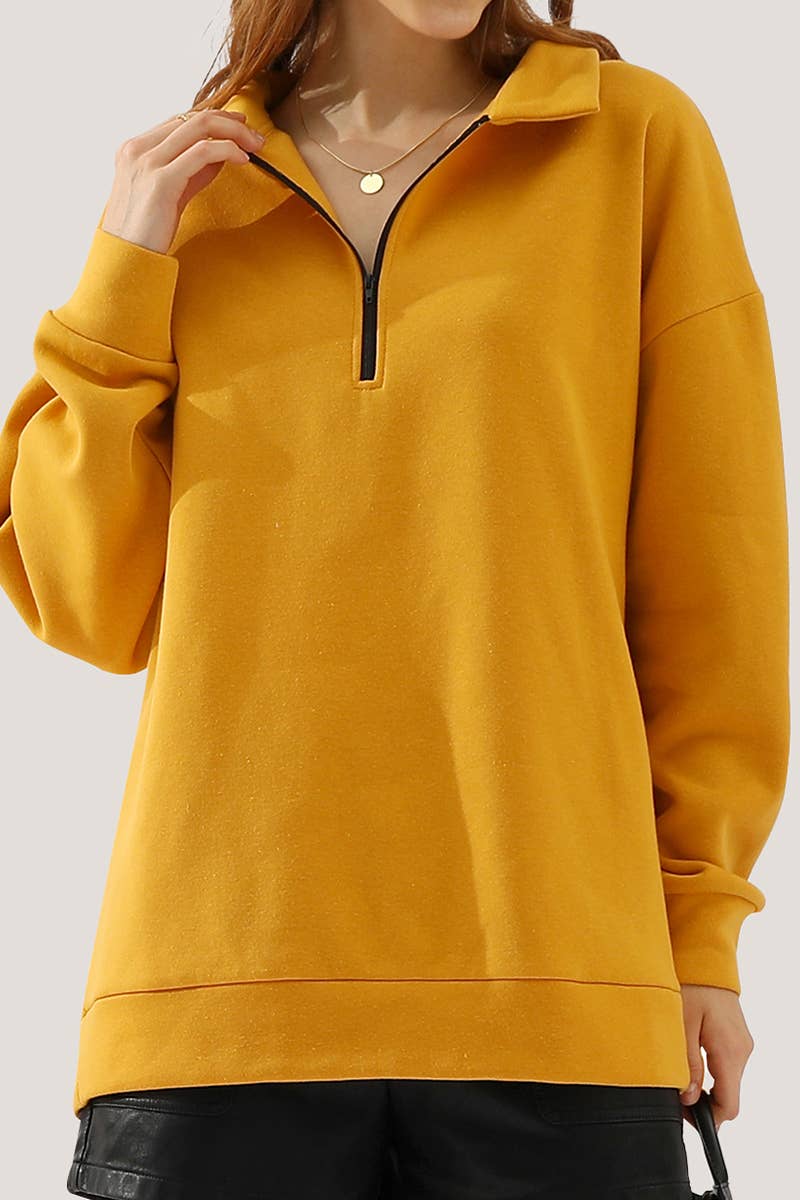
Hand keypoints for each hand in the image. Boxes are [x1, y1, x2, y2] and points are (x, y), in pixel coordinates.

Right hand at [101, 108, 266, 254]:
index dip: (215, 119)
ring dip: (234, 133)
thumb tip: (222, 152)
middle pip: (193, 117)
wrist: (128, 258)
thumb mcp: (170, 192)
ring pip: (199, 126)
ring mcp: (147, 162)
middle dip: (230, 122)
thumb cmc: (148, 231)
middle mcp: (138, 148)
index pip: (180, 119)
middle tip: (255, 136)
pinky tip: (243, 160)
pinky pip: (202, 152)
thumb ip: (191, 169)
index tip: (240, 126)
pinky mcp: (161, 180)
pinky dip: (227, 150)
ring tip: (255, 146)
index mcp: (134, 148)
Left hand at [678, 983, 754, 1130]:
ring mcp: (741, 1044)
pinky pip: (726, 1064)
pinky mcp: (736, 1037)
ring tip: (678, 1077)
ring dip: (706, 1086)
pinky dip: (710, 1071)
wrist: (706, 957)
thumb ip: (685, 1064)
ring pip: (727, 1081)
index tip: (687, 1118)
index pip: (728, 1105)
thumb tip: (687, 1097)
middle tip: (675, 1097)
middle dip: (703, 1103)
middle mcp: (742, 1051)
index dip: (709, 1119)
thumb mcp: (680, 1024)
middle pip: (728, 1095)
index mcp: (730, 1052)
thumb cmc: (692, 984)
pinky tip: (690, 1061)